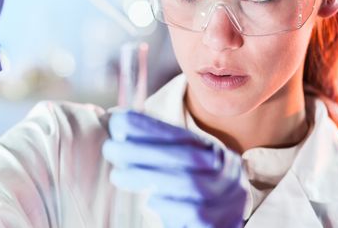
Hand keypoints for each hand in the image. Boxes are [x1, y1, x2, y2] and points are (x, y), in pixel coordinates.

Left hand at [103, 110, 246, 227]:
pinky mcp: (221, 222)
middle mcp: (225, 169)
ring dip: (148, 175)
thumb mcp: (175, 168)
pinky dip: (169, 205)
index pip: (182, 134)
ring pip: (189, 182)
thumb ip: (153, 148)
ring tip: (117, 175)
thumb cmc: (189, 195)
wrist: (221, 224)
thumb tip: (113, 119)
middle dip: (143, 149)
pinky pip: (196, 212)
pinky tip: (150, 202)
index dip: (151, 126)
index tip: (118, 121)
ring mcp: (228, 195)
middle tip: (109, 148)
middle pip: (185, 155)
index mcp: (210, 150)